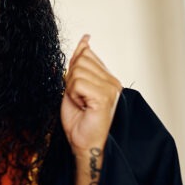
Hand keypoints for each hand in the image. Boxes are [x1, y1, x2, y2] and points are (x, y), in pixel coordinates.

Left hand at [60, 35, 121, 157]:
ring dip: (71, 89)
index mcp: (109, 78)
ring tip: (81, 103)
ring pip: (77, 72)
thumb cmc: (79, 119)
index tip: (76, 85)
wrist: (82, 142)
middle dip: (71, 78)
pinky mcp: (104, 97)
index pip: (88, 54)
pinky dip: (73, 95)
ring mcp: (111, 89)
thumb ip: (79, 65)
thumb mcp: (75, 86)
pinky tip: (82, 106)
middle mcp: (113, 82)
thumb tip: (84, 41)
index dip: (74, 65)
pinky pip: (78, 83)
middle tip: (78, 97)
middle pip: (81, 60)